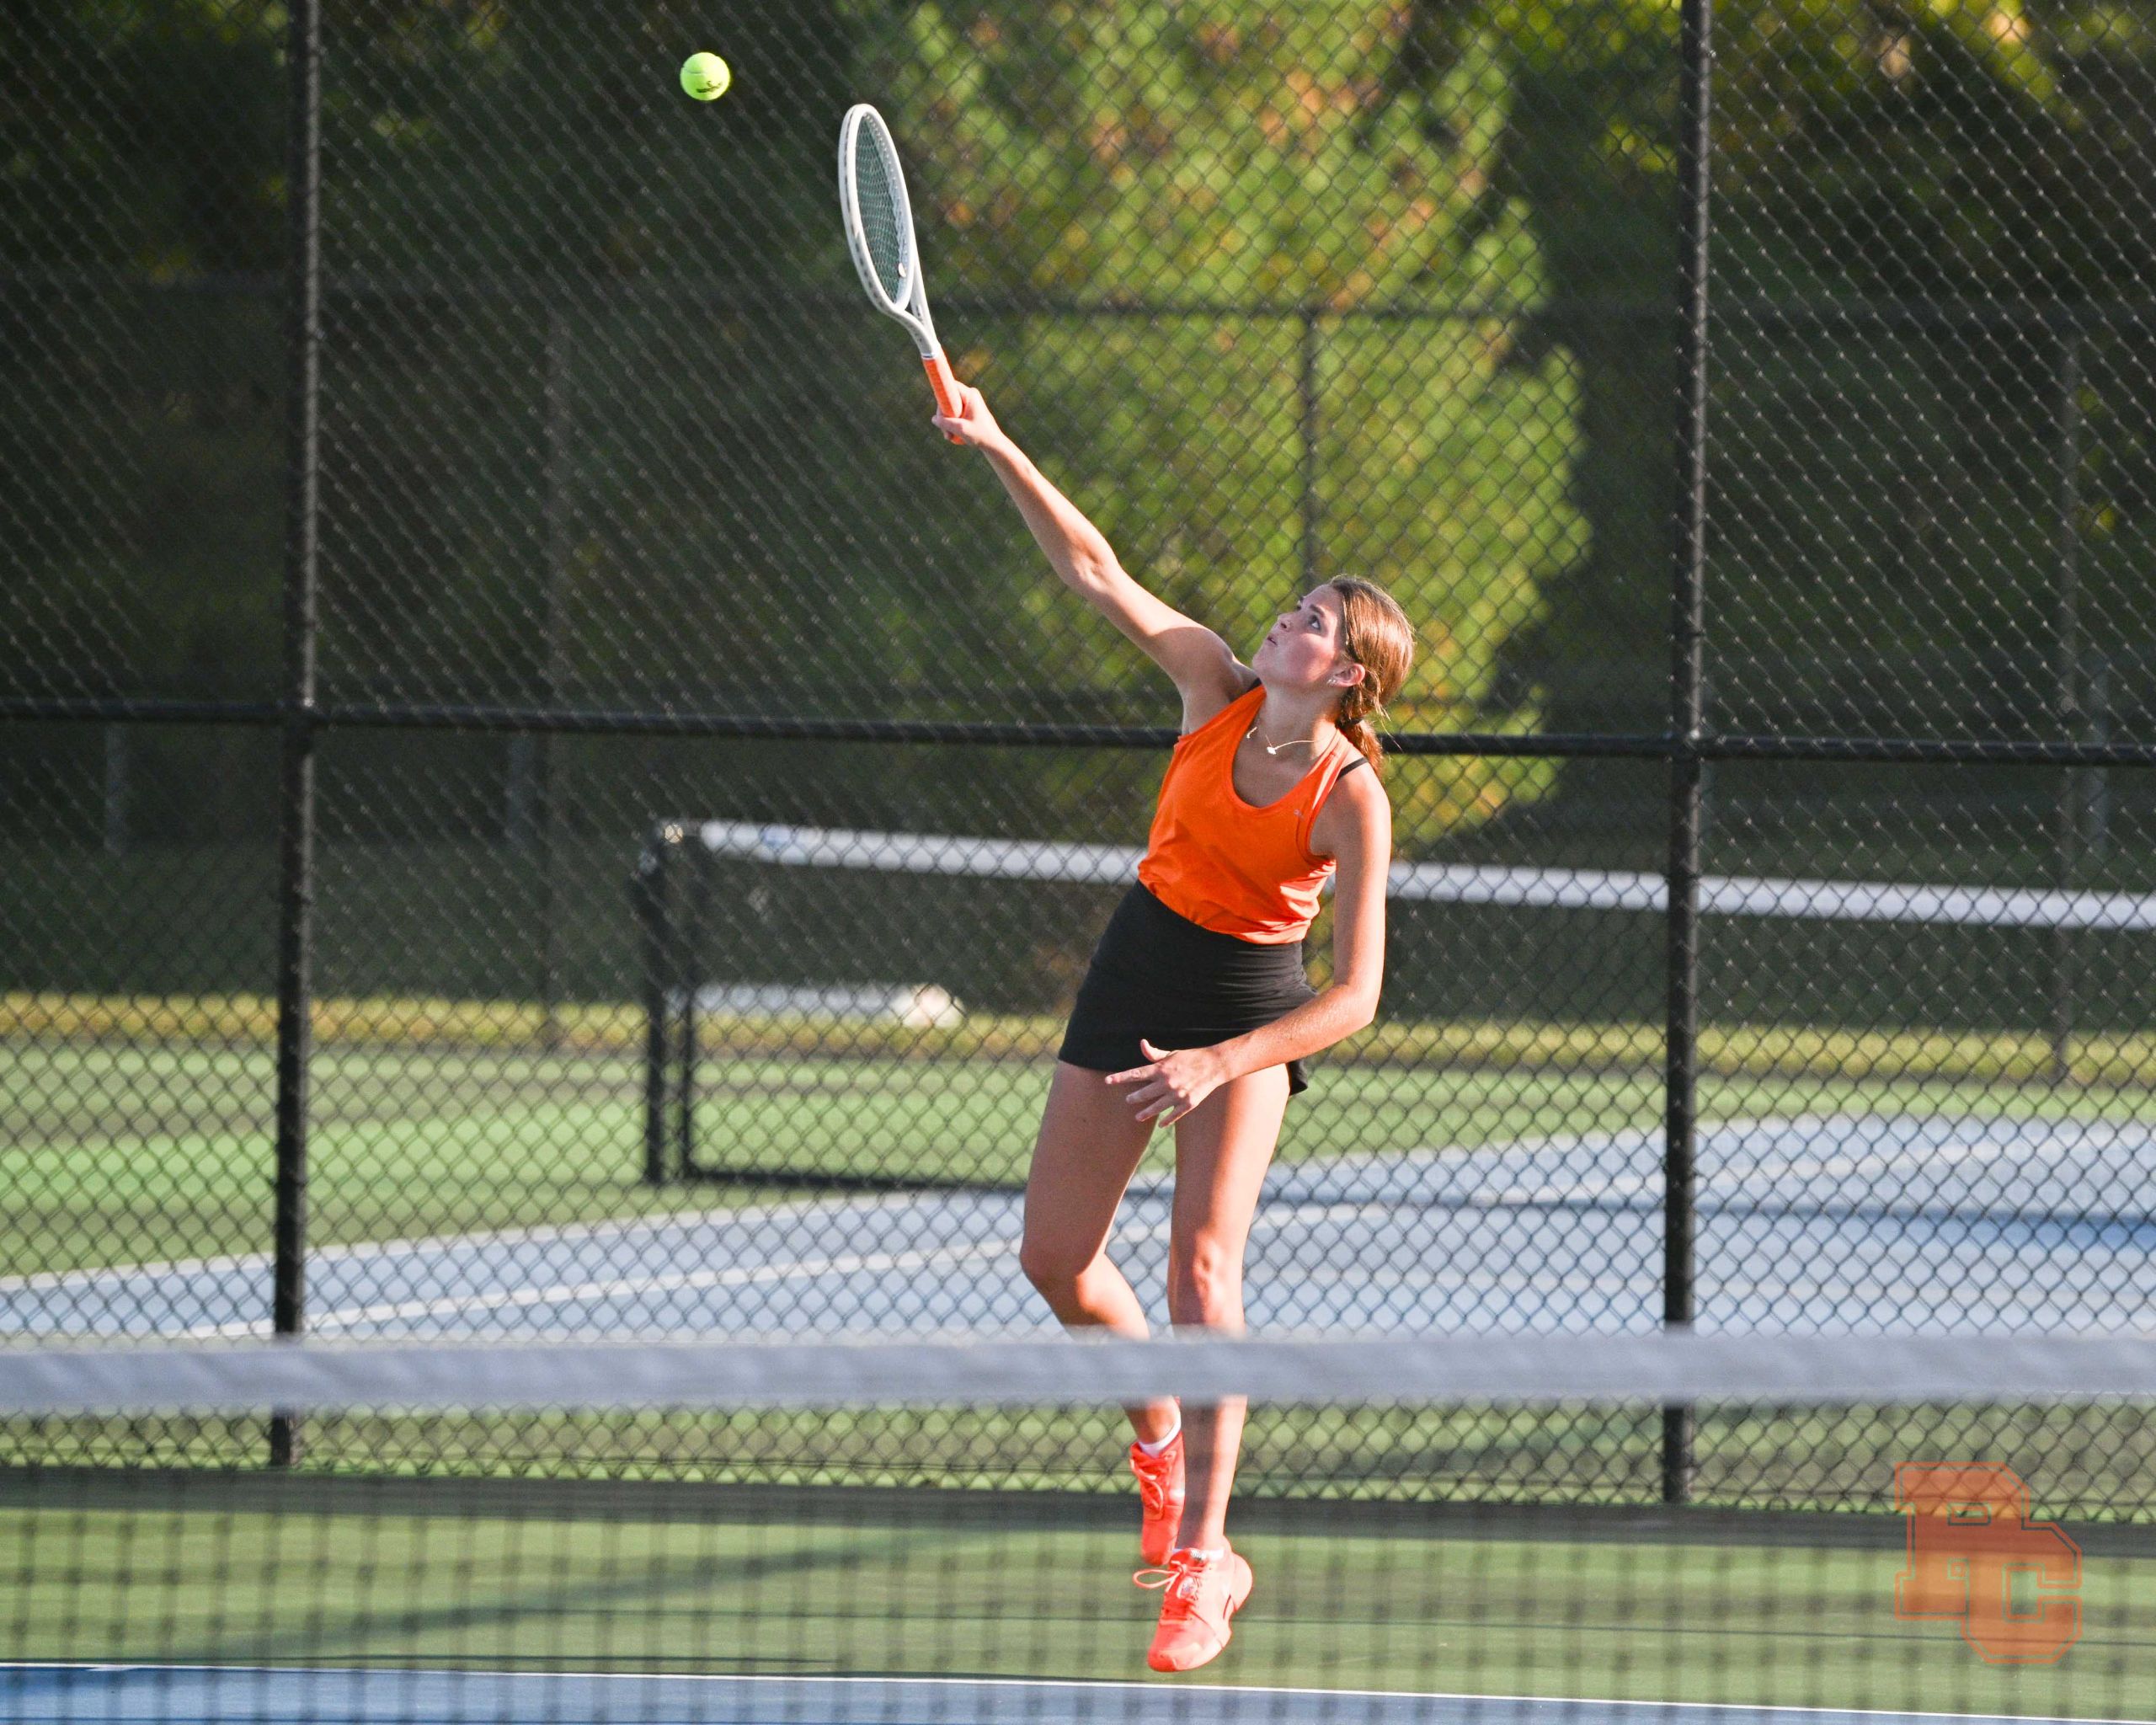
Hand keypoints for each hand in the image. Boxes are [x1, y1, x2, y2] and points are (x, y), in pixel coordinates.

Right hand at [931, 383, 1009, 452]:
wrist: (994, 444)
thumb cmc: (981, 435)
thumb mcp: (960, 429)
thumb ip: (945, 423)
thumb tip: (934, 419)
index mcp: (970, 394)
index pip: (950, 386)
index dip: (941, 395)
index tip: (937, 407)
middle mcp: (970, 395)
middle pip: (947, 400)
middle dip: (943, 417)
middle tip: (945, 431)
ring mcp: (969, 402)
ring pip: (949, 409)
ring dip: (947, 423)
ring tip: (949, 437)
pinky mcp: (968, 410)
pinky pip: (954, 414)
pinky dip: (952, 425)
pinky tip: (953, 436)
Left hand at [1105, 1037, 1230, 1126]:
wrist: (1214, 1065)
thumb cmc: (1190, 1057)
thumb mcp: (1171, 1053)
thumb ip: (1154, 1054)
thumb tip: (1141, 1044)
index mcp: (1161, 1069)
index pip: (1135, 1074)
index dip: (1120, 1078)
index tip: (1108, 1081)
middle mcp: (1167, 1082)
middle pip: (1143, 1094)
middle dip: (1133, 1098)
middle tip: (1128, 1099)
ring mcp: (1177, 1095)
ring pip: (1156, 1107)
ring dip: (1145, 1113)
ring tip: (1138, 1116)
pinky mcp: (1188, 1104)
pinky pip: (1173, 1115)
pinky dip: (1166, 1120)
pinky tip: (1161, 1124)